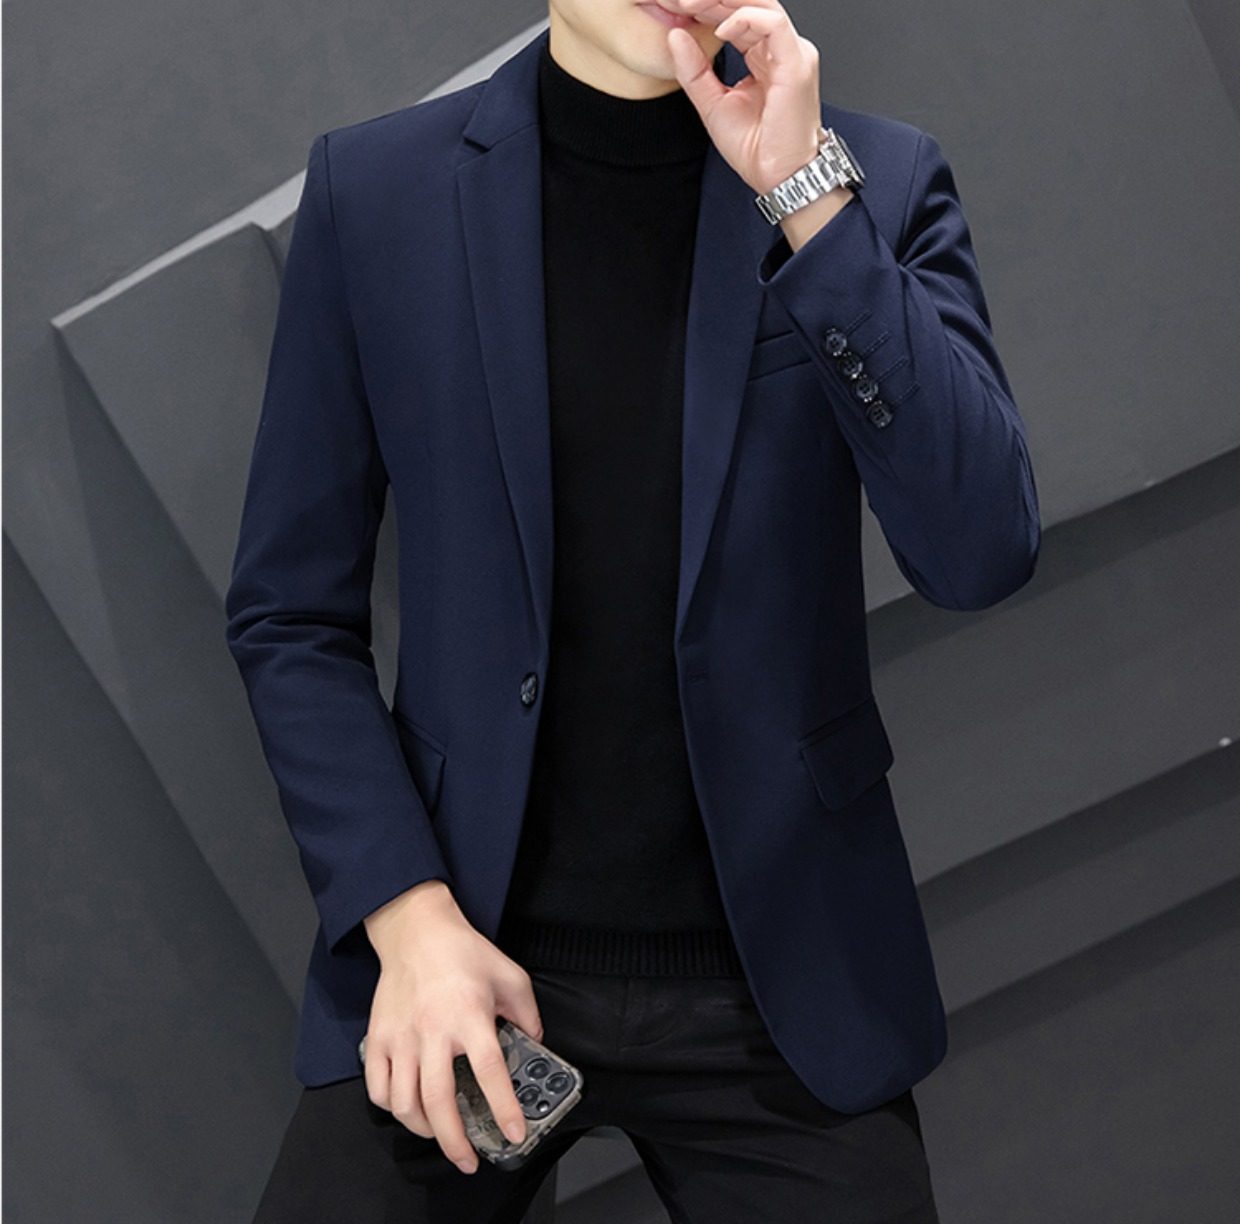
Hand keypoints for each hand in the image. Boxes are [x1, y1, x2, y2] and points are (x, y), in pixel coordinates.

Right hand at [361, 880, 543, 1173]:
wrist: (416, 930)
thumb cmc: (464, 952)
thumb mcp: (510, 975)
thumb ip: (526, 1012)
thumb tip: (535, 1042)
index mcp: (469, 1015)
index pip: (490, 1071)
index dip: (504, 1108)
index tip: (514, 1133)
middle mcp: (433, 1030)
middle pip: (439, 1099)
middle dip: (455, 1141)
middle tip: (469, 1161)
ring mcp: (401, 1036)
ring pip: (404, 1101)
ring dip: (424, 1129)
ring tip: (441, 1135)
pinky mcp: (378, 1037)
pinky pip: (378, 1087)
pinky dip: (391, 1108)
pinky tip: (407, 1108)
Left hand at [665, 0, 823, 193]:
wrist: (778, 177)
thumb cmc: (757, 149)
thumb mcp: (712, 104)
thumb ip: (694, 70)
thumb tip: (676, 35)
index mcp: (765, 57)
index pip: (739, 16)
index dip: (709, 6)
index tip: (679, 6)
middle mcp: (781, 51)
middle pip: (751, 2)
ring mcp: (792, 54)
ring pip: (763, 4)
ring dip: (724, 1)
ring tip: (693, 4)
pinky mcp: (796, 63)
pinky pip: (773, 24)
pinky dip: (744, 19)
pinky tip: (720, 31)